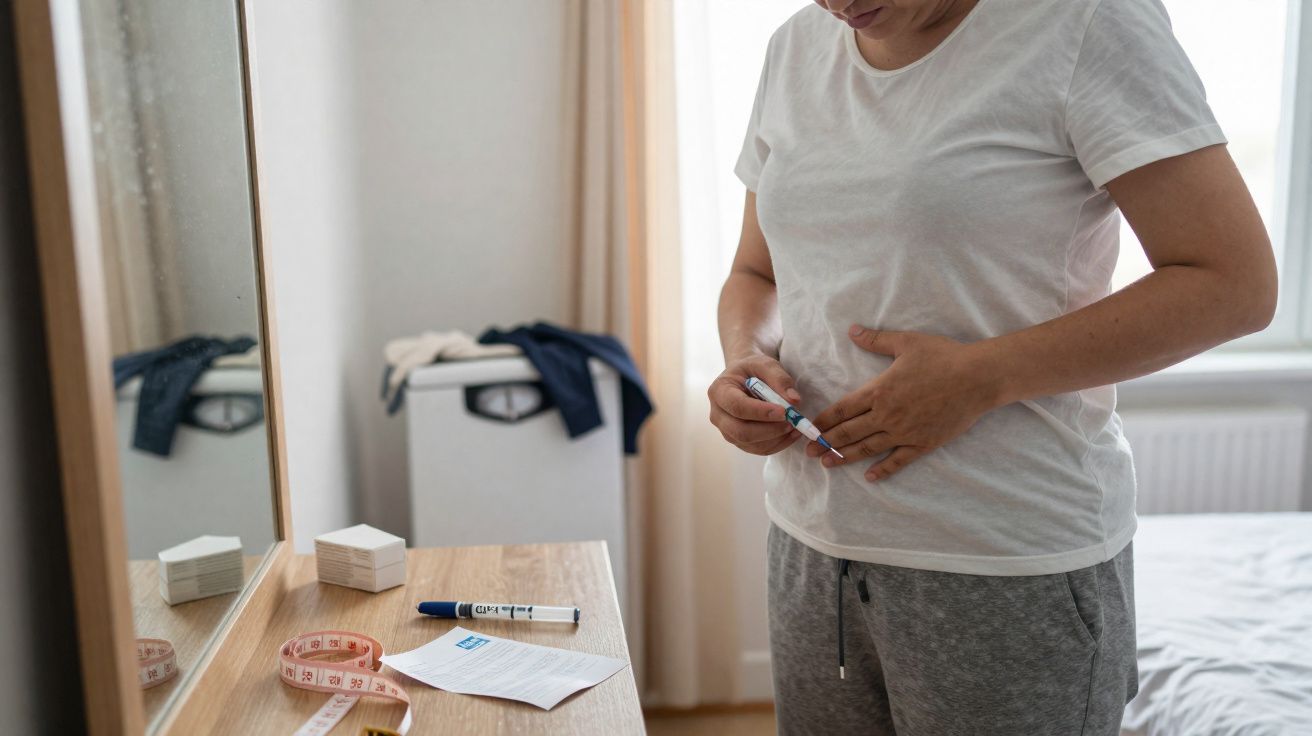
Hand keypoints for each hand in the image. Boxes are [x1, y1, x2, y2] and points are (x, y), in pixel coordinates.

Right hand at [708, 353, 803, 455]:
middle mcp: (718, 414)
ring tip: (795, 426)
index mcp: (719, 391)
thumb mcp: (765, 363)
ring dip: (776, 438)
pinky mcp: (739, 441)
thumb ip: (780, 378)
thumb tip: (793, 400)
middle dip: (770, 430)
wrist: (745, 377)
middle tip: (792, 422)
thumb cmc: (753, 369)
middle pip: (740, 431)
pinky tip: (791, 433)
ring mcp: (727, 431)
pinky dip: (778, 444)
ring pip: (751, 444)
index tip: (784, 411)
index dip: (761, 412)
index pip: (737, 406)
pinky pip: (759, 450)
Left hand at [807, 325, 1001, 480]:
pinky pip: (899, 460)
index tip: (809, 428)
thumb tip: (852, 330)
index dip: (824, 420)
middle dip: (826, 442)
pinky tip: (870, 477)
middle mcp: (887, 415)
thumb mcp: (906, 342)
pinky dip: (883, 470)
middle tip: (807, 452)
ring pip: (868, 448)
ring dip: (845, 457)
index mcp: (879, 391)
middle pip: (849, 432)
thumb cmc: (943, 356)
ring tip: (827, 464)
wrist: (979, 377)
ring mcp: (905, 432)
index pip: (843, 409)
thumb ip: (876, 340)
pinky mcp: (923, 443)